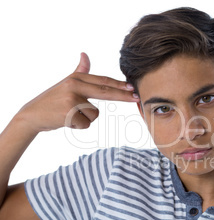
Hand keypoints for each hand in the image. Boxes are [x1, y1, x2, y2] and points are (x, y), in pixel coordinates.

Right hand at [16, 53, 138, 132]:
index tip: (132, 87)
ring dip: (86, 118)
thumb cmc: (52, 100)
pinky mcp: (69, 113)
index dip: (118, 85)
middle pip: (105, 92)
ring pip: (95, 114)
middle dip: (123, 96)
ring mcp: (71, 99)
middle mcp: (74, 86)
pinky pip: (87, 124)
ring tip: (71, 114)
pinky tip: (67, 121)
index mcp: (75, 78)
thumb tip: (85, 55)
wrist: (32, 115)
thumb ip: (79, 71)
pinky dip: (79, 126)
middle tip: (136, 98)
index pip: (102, 81)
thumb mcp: (65, 83)